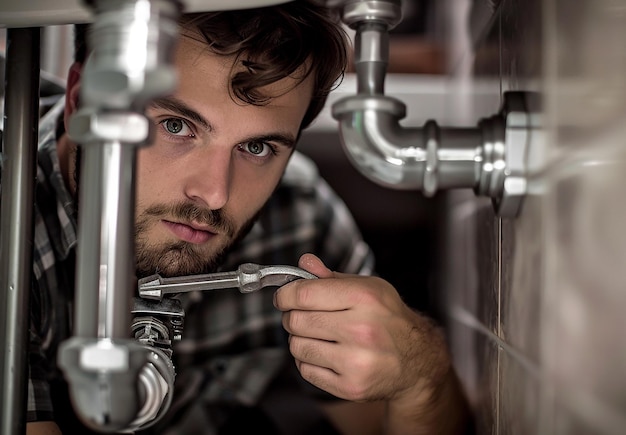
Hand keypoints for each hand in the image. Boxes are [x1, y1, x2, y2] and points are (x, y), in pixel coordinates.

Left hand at [273, 253, 450, 403]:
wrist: (417, 362)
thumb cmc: (388, 319)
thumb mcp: (368, 288)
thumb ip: (331, 276)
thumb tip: (304, 262)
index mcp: (365, 299)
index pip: (303, 295)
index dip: (285, 295)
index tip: (284, 297)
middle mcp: (361, 330)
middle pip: (296, 321)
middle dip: (293, 317)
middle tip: (303, 316)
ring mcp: (356, 362)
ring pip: (297, 347)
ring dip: (300, 340)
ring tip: (319, 336)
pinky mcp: (351, 387)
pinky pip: (305, 371)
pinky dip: (309, 362)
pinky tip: (326, 354)